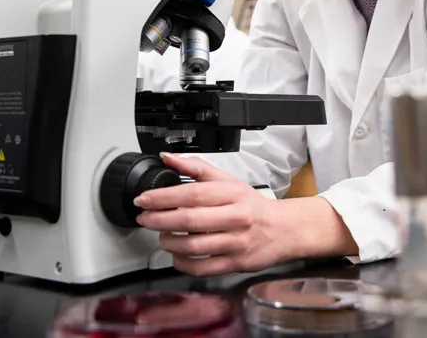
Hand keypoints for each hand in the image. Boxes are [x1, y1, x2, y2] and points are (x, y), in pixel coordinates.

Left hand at [134, 153, 287, 276]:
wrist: (282, 229)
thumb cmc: (251, 204)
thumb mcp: (227, 180)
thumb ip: (196, 168)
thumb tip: (168, 158)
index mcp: (232, 193)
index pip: (193, 193)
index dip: (164, 197)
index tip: (144, 199)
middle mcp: (235, 217)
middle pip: (190, 219)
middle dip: (160, 219)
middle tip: (145, 218)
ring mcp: (235, 242)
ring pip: (194, 246)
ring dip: (169, 242)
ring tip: (162, 235)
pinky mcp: (234, 264)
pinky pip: (202, 267)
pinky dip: (182, 263)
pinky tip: (176, 254)